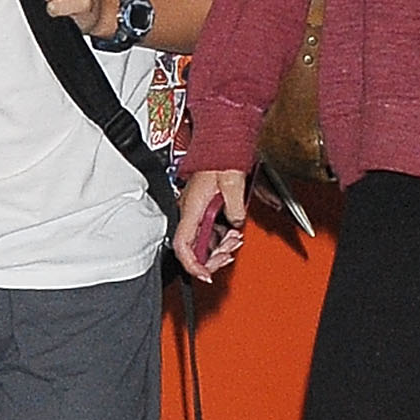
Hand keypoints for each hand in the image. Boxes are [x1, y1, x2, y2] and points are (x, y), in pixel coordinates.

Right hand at [174, 167, 246, 282]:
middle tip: (229, 254)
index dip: (193, 265)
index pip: (183, 246)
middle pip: (194, 249)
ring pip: (203, 241)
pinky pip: (209, 230)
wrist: (220, 145)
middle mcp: (189, 212)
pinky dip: (221, 236)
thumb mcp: (232, 183)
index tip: (206, 274)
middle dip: (214, 257)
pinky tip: (233, 233)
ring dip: (220, 246)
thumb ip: (235, 209)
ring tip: (236, 240)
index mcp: (191, 209)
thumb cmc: (220, 158)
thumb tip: (236, 223)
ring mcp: (195, 211)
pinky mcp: (203, 209)